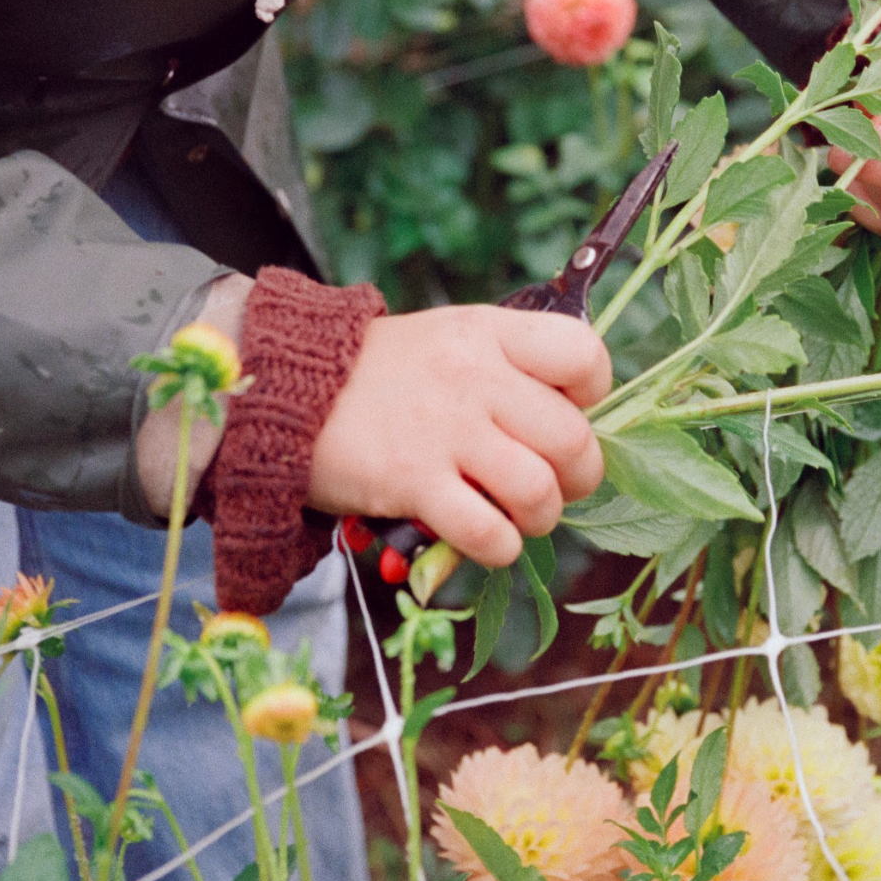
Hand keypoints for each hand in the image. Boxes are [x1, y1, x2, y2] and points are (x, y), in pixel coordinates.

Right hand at [306, 306, 609, 566]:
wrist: (286, 391)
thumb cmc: (380, 373)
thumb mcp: (450, 340)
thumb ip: (508, 367)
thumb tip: (574, 415)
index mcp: (489, 333)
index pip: (583, 354)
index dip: (594, 395)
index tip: (571, 412)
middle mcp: (475, 377)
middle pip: (573, 439)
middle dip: (580, 476)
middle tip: (556, 484)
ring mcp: (445, 431)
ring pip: (539, 492)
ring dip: (540, 517)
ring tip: (519, 515)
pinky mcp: (412, 482)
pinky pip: (489, 533)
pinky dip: (500, 548)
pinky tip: (487, 538)